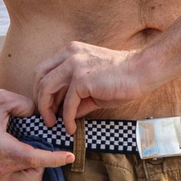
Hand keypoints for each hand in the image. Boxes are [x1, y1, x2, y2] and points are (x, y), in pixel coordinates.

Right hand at [0, 89, 74, 180]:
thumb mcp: (1, 100)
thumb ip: (26, 105)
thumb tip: (40, 115)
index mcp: (2, 149)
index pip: (37, 160)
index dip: (56, 159)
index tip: (70, 156)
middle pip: (36, 176)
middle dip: (45, 162)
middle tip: (44, 145)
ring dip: (35, 172)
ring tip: (34, 155)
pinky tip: (25, 170)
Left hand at [34, 41, 158, 133]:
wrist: (141, 71)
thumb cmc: (121, 78)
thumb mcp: (93, 85)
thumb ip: (77, 96)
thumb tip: (66, 113)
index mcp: (71, 52)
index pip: (44, 69)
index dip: (41, 89)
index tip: (47, 107)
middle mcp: (69, 54)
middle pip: (40, 77)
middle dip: (40, 100)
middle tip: (47, 118)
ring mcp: (74, 65)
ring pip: (47, 88)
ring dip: (47, 110)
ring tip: (54, 124)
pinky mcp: (82, 79)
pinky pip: (67, 103)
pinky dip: (66, 118)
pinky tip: (71, 128)